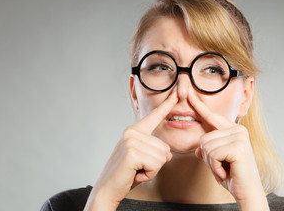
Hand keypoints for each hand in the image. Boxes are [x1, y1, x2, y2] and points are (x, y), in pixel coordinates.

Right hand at [84, 91, 177, 210]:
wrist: (107, 189)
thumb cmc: (126, 174)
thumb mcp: (142, 159)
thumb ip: (154, 151)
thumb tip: (168, 153)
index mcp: (135, 131)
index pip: (154, 116)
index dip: (167, 105)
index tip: (175, 94)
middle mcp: (132, 132)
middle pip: (165, 148)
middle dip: (156, 164)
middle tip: (138, 167)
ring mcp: (131, 141)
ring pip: (162, 157)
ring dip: (152, 170)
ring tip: (136, 170)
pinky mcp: (132, 152)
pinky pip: (156, 165)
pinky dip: (149, 174)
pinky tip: (136, 174)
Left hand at [188, 92, 268, 209]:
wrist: (247, 192)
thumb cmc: (232, 175)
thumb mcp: (216, 160)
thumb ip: (208, 150)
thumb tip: (198, 150)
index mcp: (233, 129)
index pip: (212, 117)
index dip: (199, 106)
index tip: (189, 94)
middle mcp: (238, 129)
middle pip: (203, 138)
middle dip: (207, 157)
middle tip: (222, 166)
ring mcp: (239, 137)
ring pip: (205, 146)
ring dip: (211, 163)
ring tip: (225, 168)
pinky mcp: (238, 147)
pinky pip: (212, 154)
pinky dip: (215, 167)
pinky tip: (226, 171)